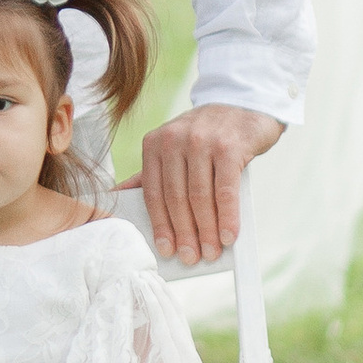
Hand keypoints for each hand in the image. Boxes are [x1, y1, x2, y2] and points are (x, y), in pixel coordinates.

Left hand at [136, 104, 283, 266]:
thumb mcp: (173, 148)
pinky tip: (228, 236)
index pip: (153, 192)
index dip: (159, 225)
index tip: (167, 250)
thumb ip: (151, 173)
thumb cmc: (207, 136)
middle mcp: (175, 140)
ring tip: (211, 252)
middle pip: (175, 198)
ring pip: (199, 197)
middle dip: (184, 233)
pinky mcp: (229, 146)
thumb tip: (118, 198)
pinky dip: (227, 217)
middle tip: (190, 257)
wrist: (244, 104)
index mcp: (155, 144)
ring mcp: (202, 141)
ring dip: (206, 231)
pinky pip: (226, 190)